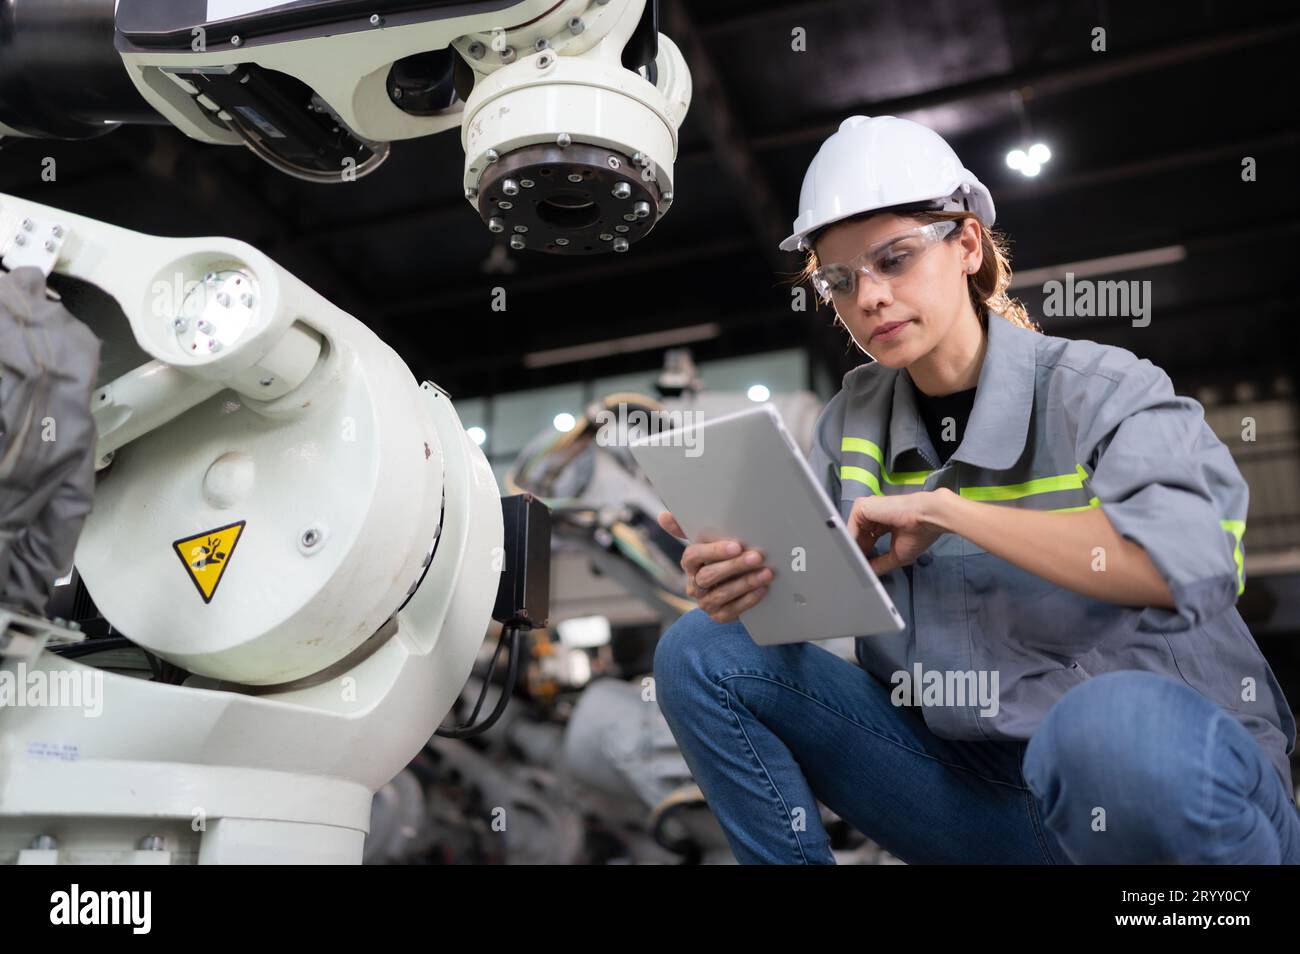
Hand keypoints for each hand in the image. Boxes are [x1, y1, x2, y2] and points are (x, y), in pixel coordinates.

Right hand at [657, 510, 772, 622]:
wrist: (729, 586)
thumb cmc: (719, 557)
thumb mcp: (707, 541)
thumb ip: (687, 528)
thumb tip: (663, 516)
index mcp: (689, 563)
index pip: (693, 556)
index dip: (714, 551)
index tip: (736, 546)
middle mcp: (694, 584)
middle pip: (709, 576)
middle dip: (734, 566)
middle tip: (757, 557)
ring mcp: (704, 602)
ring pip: (721, 594)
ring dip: (745, 583)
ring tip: (766, 573)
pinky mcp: (718, 616)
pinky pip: (731, 611)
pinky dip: (748, 600)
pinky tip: (762, 589)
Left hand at [847, 490, 952, 575]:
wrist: (928, 517)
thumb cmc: (920, 532)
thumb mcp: (897, 555)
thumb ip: (880, 564)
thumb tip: (868, 574)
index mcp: (883, 522)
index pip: (867, 539)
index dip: (864, 554)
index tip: (861, 568)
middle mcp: (874, 513)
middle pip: (858, 536)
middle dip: (856, 553)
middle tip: (854, 570)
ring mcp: (867, 509)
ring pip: (853, 533)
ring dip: (852, 550)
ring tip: (852, 566)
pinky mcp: (861, 506)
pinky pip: (850, 528)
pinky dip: (851, 543)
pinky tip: (854, 556)